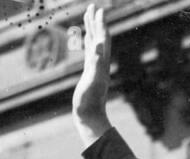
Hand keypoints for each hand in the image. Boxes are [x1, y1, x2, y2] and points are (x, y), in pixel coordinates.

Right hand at [72, 3, 112, 146]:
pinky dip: (88, 41)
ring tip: (89, 15)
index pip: (102, 38)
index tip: (98, 9)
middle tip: (93, 6)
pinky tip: (87, 38)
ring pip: (94, 42)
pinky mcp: (89, 71)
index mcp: (101, 62)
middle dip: (96, 21)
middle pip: (99, 36)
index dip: (100, 24)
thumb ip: (95, 65)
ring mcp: (95, 66)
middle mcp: (100, 62)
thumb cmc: (90, 101)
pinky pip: (89, 51)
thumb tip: (98, 49)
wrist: (90, 116)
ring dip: (92, 28)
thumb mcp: (92, 82)